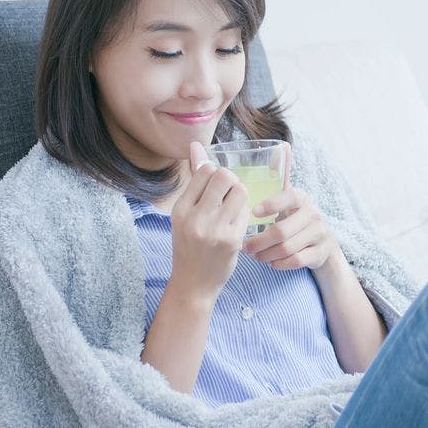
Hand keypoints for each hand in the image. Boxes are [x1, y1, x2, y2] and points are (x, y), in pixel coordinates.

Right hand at [168, 141, 250, 302]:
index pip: (205, 171)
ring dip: (241, 195)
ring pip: (240, 191)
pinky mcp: (232, 240)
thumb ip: (194, 181)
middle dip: (231, 181)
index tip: (215, 189)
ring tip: (233, 208)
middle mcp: (195, 217)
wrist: (193, 283)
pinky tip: (236, 225)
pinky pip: (247, 212)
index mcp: (180, 208)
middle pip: (224, 176)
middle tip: (229, 195)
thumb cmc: (190, 244)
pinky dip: (244, 214)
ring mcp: (214, 230)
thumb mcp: (185, 213)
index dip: (215, 175)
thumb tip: (196, 145)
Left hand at [242, 149, 337, 270]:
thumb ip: (280, 176)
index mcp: (301, 197)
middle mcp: (313, 214)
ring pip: (288, 248)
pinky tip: (270, 262)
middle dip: (259, 241)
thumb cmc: (294, 217)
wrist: (322, 242)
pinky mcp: (320, 252)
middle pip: (282, 231)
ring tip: (254, 255)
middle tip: (245, 247)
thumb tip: (283, 144)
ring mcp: (319, 234)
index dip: (271, 205)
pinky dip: (279, 264)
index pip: (288, 198)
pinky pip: (296, 261)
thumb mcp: (288, 198)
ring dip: (266, 254)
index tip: (253, 212)